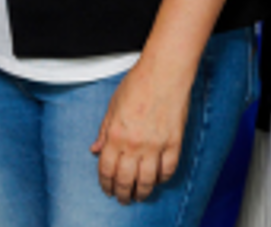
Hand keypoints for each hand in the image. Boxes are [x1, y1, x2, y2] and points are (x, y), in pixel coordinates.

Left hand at [92, 58, 190, 203]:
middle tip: (123, 199)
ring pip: (148, 180)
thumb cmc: (137, 83)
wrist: (164, 72)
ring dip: (142, 192)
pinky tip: (158, 180)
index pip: (107, 169)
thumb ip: (104, 131)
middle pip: (126, 179)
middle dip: (123, 193)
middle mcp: (134, 143)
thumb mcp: (113, 106)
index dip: (106, 183)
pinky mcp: (174, 143)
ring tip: (139, 195)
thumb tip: (95, 149)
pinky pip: (168, 170)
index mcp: (115, 134)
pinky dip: (163, 178)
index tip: (107, 189)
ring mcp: (156, 145)